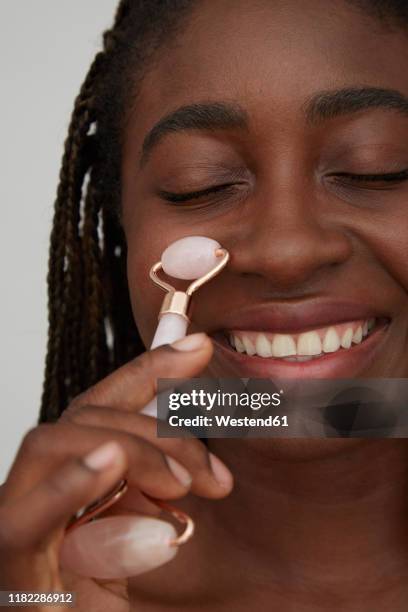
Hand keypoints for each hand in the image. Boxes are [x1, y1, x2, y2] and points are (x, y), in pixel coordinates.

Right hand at [0, 333, 232, 610]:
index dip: (148, 369)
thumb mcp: (146, 527)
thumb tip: (190, 437)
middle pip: (86, 418)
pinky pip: (23, 521)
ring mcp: (16, 522)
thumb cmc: (112, 600)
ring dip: (127, 448)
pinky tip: (108, 461)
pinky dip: (67, 485)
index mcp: (71, 476)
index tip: (197, 346)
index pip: (103, 405)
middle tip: (213, 474)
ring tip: (181, 483)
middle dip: (158, 430)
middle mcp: (37, 487)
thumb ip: (154, 480)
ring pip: (52, 443)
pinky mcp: (10, 566)